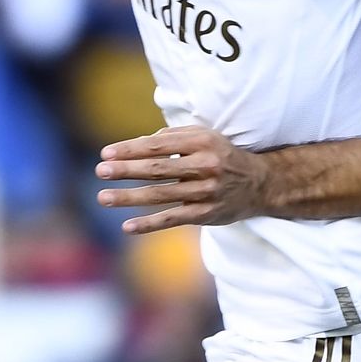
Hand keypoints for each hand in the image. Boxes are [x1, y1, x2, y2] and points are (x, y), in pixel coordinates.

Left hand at [97, 125, 269, 234]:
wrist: (260, 184)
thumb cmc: (223, 156)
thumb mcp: (205, 137)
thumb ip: (174, 136)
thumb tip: (141, 142)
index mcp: (202, 142)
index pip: (159, 145)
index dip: (130, 149)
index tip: (106, 153)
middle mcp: (205, 166)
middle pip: (157, 169)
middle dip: (126, 170)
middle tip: (100, 171)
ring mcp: (206, 192)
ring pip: (161, 195)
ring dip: (129, 197)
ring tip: (103, 197)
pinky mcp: (206, 214)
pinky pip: (173, 219)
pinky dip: (149, 224)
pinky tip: (127, 226)